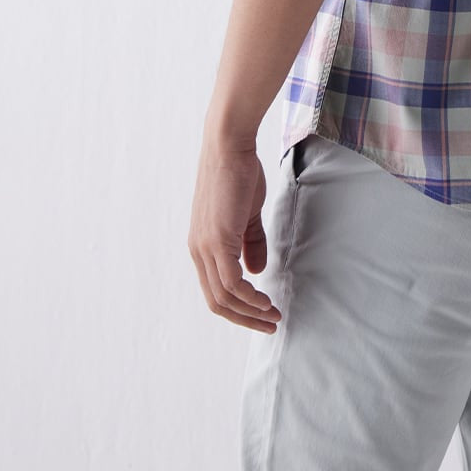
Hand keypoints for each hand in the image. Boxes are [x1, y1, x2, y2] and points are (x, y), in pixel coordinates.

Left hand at [188, 134, 283, 332]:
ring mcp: (205, 246)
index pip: (215, 290)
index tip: (263, 312)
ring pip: (224, 296)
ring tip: (273, 314)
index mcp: (202, 245)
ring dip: (250, 311)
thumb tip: (256, 272)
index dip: (239, 307)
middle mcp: (198, 250)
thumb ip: (250, 243)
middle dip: (244, 318)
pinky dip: (249, 297)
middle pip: (216, 301)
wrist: (229, 146)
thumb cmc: (239, 173)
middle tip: (270, 324)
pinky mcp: (217, 240)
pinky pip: (232, 282)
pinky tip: (265, 299)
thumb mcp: (247, 214)